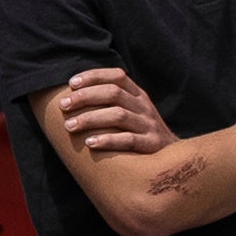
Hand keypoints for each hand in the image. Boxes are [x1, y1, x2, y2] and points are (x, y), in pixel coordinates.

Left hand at [53, 67, 172, 159]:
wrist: (173, 158)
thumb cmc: (138, 133)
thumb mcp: (130, 112)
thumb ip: (109, 102)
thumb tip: (70, 96)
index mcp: (137, 95)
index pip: (117, 76)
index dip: (94, 76)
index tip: (71, 83)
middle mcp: (144, 106)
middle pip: (113, 93)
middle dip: (85, 97)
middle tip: (62, 105)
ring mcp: (149, 125)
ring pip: (118, 115)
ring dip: (90, 119)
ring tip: (69, 126)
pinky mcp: (151, 144)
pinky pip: (129, 140)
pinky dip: (108, 140)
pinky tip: (89, 143)